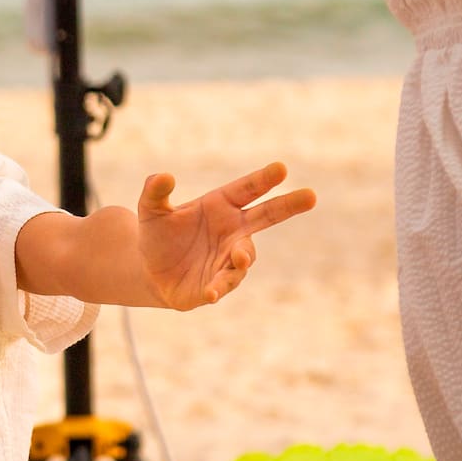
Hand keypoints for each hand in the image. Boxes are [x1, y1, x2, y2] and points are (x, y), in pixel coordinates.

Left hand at [136, 163, 315, 309]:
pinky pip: (223, 285)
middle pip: (267, 215)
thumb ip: (155, 192)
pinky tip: (211, 292)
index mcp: (221, 206)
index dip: (264, 179)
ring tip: (238, 256)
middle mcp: (233, 231)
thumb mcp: (150, 211)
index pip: (247, 189)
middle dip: (289, 205)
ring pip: (245, 256)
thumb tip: (162, 176)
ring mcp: (228, 259)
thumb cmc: (158, 235)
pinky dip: (219, 288)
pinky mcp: (216, 285)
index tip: (282, 168)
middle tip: (311, 195)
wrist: (150, 271)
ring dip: (243, 256)